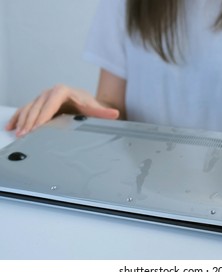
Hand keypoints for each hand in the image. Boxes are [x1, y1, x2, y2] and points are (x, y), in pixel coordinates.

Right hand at [5, 84, 119, 136]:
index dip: (43, 114)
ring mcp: (42, 98)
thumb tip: (114, 113)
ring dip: (22, 121)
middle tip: (25, 135)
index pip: (50, 102)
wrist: (85, 103)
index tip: (38, 127)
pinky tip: (11, 127)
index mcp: (63, 91)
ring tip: (18, 134)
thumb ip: (103, 112)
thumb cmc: (88, 106)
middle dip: (30, 121)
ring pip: (29, 108)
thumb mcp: (95, 109)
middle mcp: (50, 92)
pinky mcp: (38, 104)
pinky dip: (18, 118)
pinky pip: (25, 110)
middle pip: (37, 106)